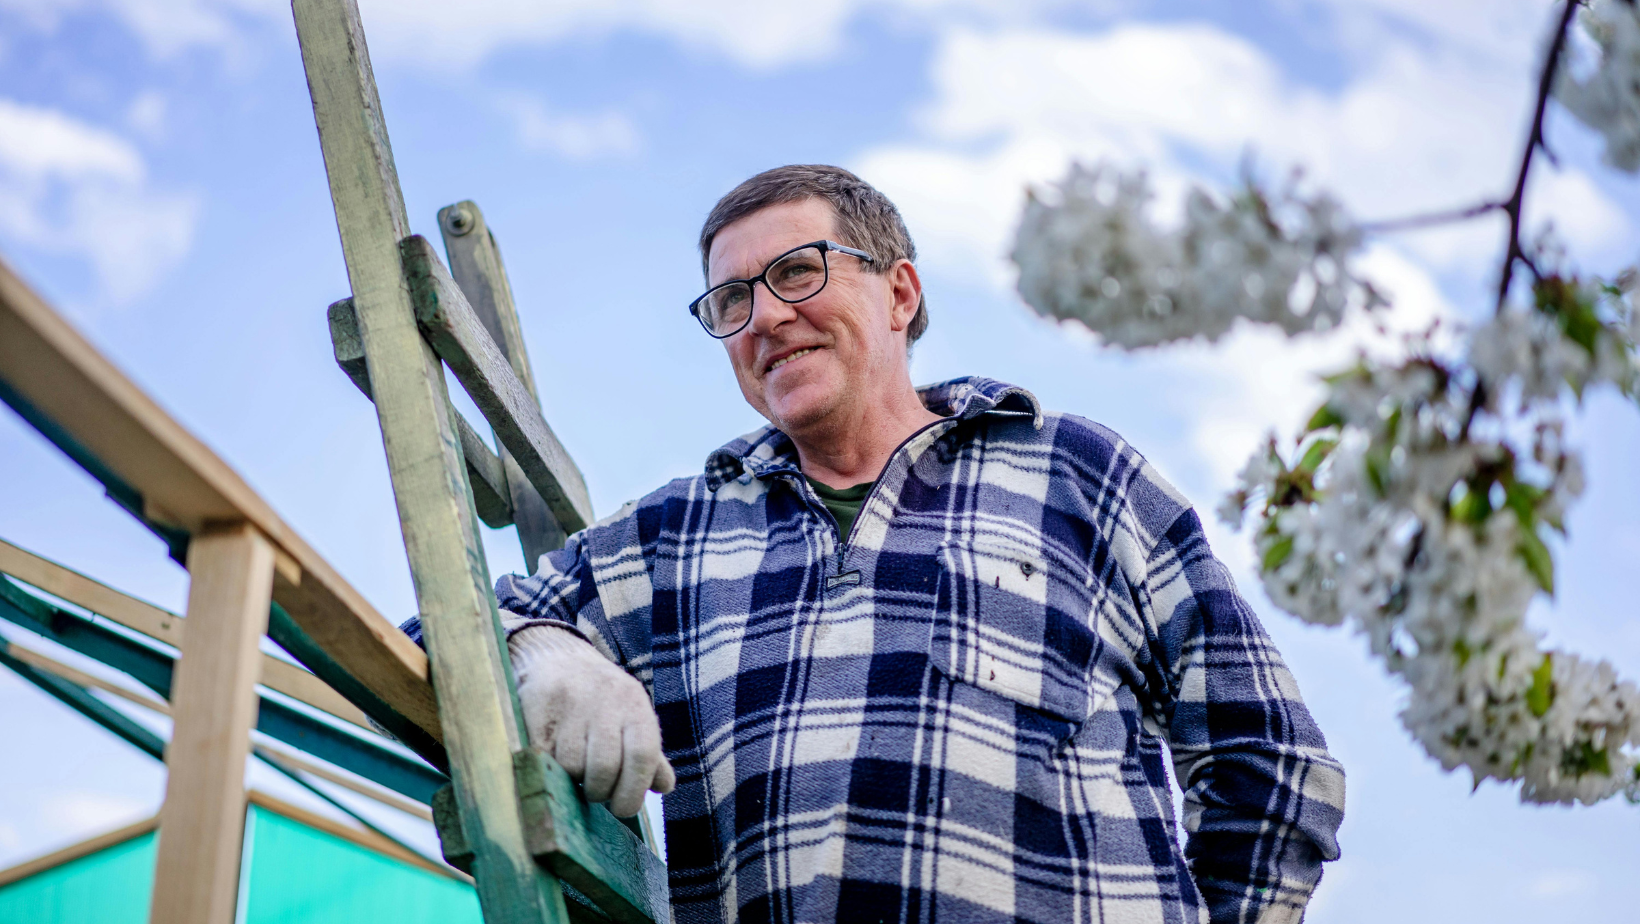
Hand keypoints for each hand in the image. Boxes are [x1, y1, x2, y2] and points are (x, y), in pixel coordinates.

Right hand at [509, 624, 675, 816]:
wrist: (558, 658)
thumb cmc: (603, 700)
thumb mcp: (633, 717)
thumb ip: (649, 755)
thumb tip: (664, 786)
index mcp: (636, 706)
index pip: (642, 757)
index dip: (632, 792)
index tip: (621, 810)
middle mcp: (607, 701)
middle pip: (604, 767)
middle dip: (599, 791)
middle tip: (594, 792)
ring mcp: (572, 703)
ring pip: (571, 765)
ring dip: (572, 780)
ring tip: (574, 772)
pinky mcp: (540, 705)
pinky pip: (543, 755)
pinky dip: (549, 767)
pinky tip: (553, 760)